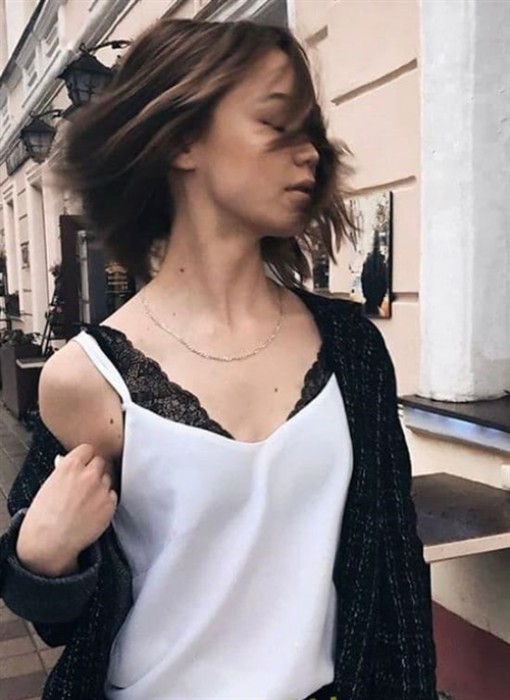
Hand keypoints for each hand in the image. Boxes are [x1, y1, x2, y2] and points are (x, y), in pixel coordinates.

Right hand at [16, 444, 117, 576]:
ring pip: (107, 478)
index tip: (84, 462)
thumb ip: (63, 471)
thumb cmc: (43, 518)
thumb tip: (69, 462)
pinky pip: (112, 495)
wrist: (50, 543)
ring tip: (86, 500)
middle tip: (86, 483)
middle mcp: (88, 475)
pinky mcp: (110, 505)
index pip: (87, 449)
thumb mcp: (48, 486)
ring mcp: (101, 489)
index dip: (85, 457)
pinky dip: (105, 500)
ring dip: (100, 485)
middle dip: (94, 470)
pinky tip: (93, 510)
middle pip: (100, 461)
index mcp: (70, 466)